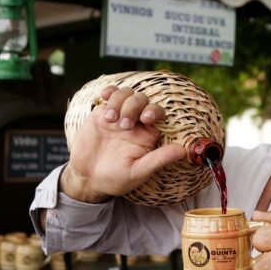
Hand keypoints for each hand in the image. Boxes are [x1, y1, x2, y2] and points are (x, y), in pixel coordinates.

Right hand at [60, 86, 186, 201]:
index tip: (146, 118)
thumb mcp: (138, 172)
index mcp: (148, 135)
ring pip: (127, 93)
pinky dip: (110, 91)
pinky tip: (105, 96)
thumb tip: (183, 151)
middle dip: (134, 106)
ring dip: (120, 101)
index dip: (155, 111)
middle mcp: (136, 123)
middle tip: (124, 125)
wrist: (87, 177)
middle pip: (143, 100)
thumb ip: (159, 159)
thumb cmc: (115, 178)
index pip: (158, 114)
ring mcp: (119, 115)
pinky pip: (110, 94)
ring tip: (111, 119)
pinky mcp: (103, 112)